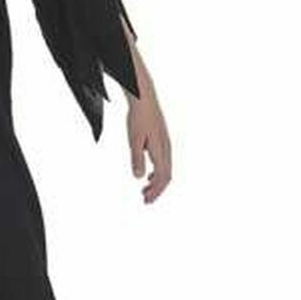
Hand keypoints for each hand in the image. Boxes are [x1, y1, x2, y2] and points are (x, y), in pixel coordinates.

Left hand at [127, 72, 171, 204]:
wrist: (145, 99)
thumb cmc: (138, 118)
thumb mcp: (134, 140)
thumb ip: (136, 158)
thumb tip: (138, 177)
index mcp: (161, 150)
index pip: (162, 177)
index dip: (156, 191)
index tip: (146, 200)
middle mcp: (166, 149)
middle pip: (166, 176)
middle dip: (157, 190)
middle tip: (145, 200)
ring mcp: (166, 144)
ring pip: (166, 169)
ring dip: (156, 182)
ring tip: (145, 190)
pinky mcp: (163, 140)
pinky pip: (164, 162)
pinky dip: (158, 172)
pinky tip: (148, 175)